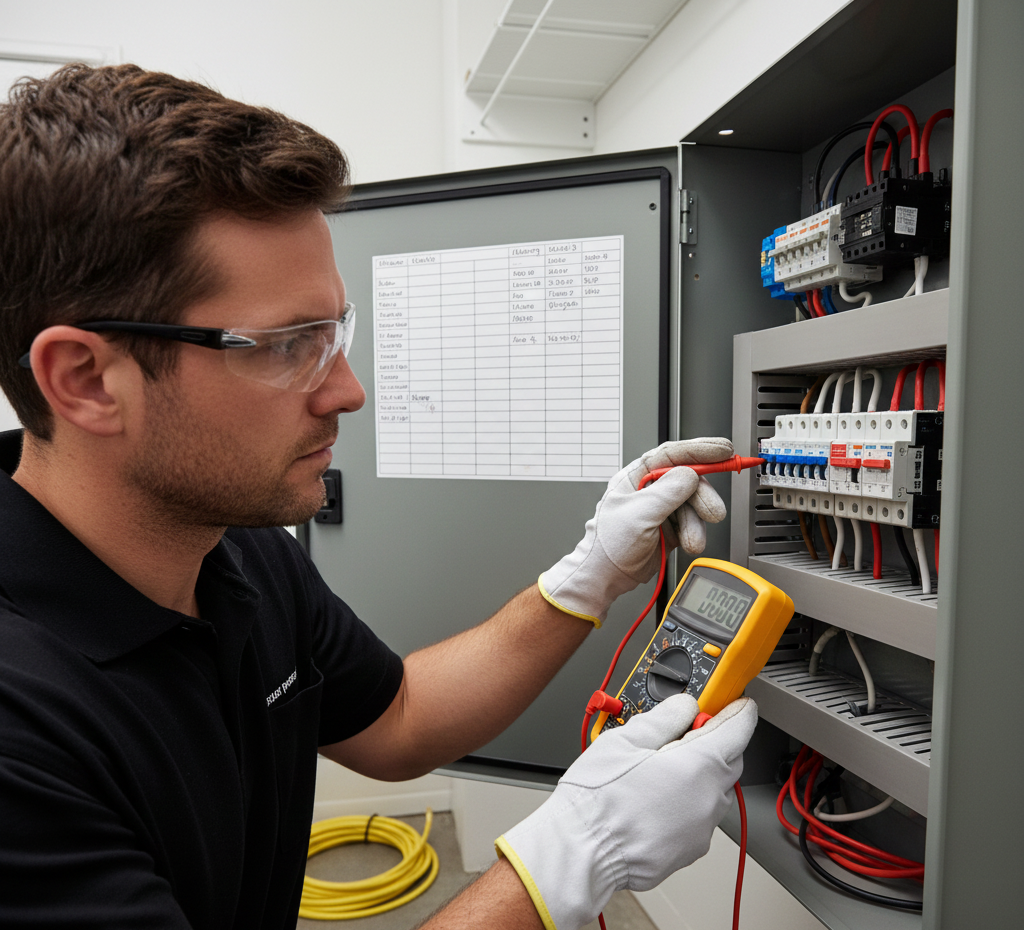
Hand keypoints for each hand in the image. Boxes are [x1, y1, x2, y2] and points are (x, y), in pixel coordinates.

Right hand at [496, 695, 756, 929]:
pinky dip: (687, 803)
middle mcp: (708, 799)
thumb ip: (664, 717)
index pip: (738, 730)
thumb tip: (685, 706)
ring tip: (660, 769)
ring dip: (700, 775)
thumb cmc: (598, 798)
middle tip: (686, 730)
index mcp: (698, 765)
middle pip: (729, 761)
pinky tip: (655, 799)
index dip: (737, 712)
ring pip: (714, 791)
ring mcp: (701, 829)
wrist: (581, 851)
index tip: (734, 703)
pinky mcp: (689, 850)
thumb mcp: (626, 738)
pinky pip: (699, 817)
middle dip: (716, 742)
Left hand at [539, 438, 731, 624]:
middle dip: (703, 496)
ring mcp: (662, 509)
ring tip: (692, 540)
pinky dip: (695, 533)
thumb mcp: (639, 514)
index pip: (671, 454)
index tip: (723, 450)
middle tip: (713, 511)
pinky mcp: (671, 527)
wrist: (607, 577)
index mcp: (635, 477)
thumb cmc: (608, 545)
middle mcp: (650, 490)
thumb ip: (667, 493)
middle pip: (689, 480)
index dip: (699, 450)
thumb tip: (690, 474)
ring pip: (694, 504)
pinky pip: (693, 523)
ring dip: (697, 523)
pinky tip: (689, 543)